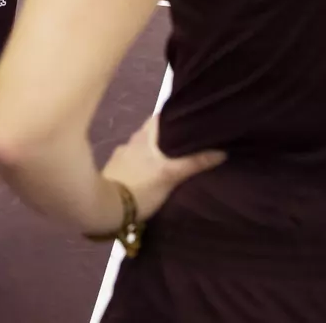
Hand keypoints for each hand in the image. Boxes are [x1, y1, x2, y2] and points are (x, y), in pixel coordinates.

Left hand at [99, 116, 224, 224]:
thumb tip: (221, 151)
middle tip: (186, 143)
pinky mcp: (114, 171)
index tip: (190, 120)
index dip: (174, 117)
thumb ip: (194, 162)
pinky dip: (144, 164)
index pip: (160, 118)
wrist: (105, 208)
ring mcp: (121, 156)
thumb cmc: (140, 188)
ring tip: (172, 159)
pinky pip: (133, 161)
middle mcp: (131, 141)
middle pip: (152, 133)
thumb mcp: (170, 175)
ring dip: (155, 150)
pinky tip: (151, 174)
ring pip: (143, 148)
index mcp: (144, 136)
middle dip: (167, 136)